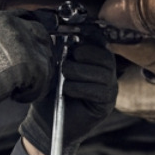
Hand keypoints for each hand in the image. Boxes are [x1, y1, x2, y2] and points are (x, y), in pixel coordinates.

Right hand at [0, 10, 51, 123]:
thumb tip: (12, 45)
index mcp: (1, 18)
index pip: (27, 19)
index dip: (32, 35)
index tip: (33, 46)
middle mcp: (16, 26)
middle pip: (41, 36)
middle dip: (39, 54)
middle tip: (32, 71)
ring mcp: (26, 44)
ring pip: (44, 59)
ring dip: (36, 76)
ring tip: (20, 87)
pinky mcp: (33, 64)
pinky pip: (43, 79)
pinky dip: (33, 92)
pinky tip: (18, 96)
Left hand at [19, 40, 117, 154]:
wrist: (45, 123)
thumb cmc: (49, 94)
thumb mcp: (51, 67)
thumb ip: (57, 50)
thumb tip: (56, 32)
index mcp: (94, 60)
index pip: (101, 42)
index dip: (89, 38)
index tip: (71, 39)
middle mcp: (106, 73)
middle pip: (105, 56)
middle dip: (83, 55)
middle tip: (65, 64)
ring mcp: (109, 89)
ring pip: (102, 73)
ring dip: (78, 73)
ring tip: (63, 79)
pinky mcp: (106, 105)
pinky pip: (98, 91)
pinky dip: (79, 88)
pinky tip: (67, 91)